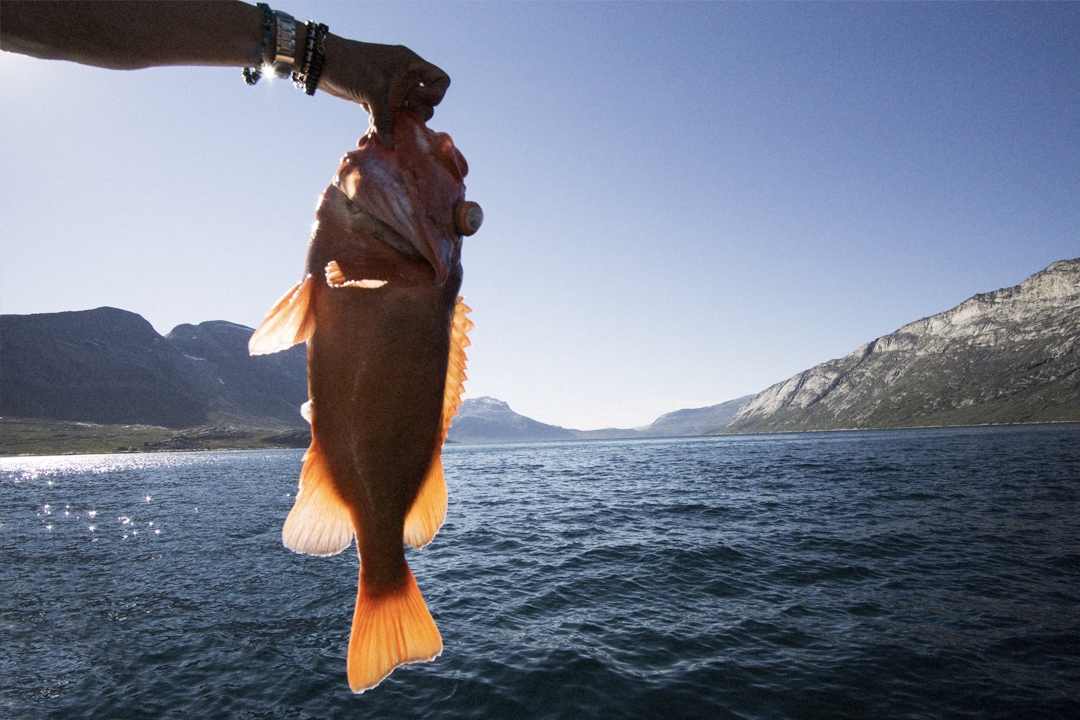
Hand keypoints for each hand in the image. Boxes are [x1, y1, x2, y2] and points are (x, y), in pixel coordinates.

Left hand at [319, 35, 449, 146]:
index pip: (440, 80)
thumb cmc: (351, 67)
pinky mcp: (377, 99)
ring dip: (397, 125)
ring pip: (405, 113)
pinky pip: (387, 117)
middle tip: (401, 118)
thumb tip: (391, 146)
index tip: (417, 101)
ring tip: (384, 133)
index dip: (436, 95)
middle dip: (414, 115)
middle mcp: (405, 77)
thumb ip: (385, 119)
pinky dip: (381, 127)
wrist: (320, 62)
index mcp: (410, 66)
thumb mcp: (373, 92)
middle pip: (425, 103)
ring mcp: (391, 89)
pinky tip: (369, 138)